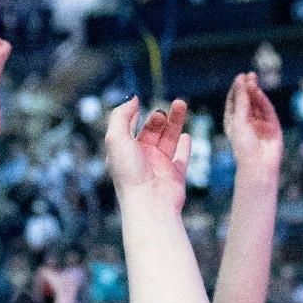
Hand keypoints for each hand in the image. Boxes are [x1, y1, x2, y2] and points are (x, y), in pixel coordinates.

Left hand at [103, 96, 190, 212]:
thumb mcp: (116, 138)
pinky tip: (186, 136)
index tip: (138, 101)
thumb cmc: (129, 173)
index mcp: (124, 151)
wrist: (149, 203)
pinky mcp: (175, 175)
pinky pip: (181, 158)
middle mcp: (141, 158)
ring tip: (181, 104)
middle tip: (160, 113)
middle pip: (151, 131)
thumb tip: (133, 99)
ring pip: (169, 138)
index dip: (132, 115)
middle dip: (157, 118)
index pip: (128, 128)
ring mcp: (159, 166)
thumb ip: (121, 115)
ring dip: (175, 122)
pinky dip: (184, 147)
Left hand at [222, 71, 282, 174]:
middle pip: (247, 100)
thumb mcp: (239, 120)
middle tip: (249, 75)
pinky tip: (259, 92)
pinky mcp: (272, 125)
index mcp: (234, 121)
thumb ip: (242, 99)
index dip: (237, 88)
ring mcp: (260, 123)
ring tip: (253, 80)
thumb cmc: (243, 145)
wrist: (259, 165)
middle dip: (247, 88)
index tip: (240, 77)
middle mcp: (247, 121)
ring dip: (255, 92)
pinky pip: (267, 110)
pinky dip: (263, 100)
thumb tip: (242, 80)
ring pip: (258, 103)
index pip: (234, 101)